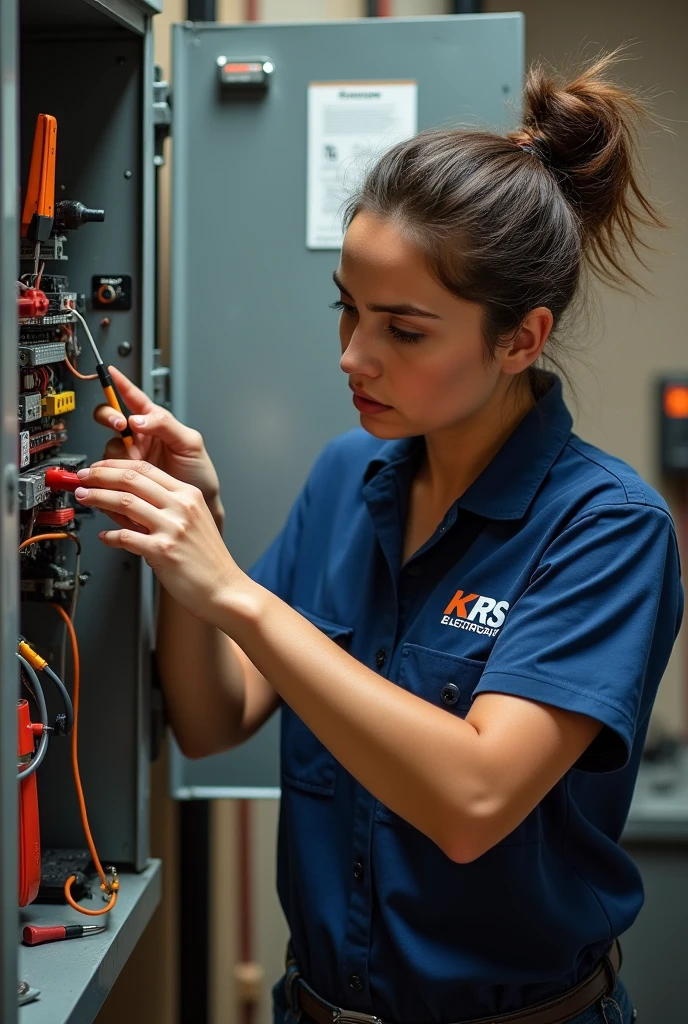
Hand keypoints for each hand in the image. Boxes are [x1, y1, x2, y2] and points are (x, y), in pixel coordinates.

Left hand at [74, 460, 239, 623]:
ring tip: (84, 498)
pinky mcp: (162, 551)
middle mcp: (181, 507)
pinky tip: (103, 537)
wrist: (225, 589)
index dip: (115, 465)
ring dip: (98, 498)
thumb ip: (161, 508)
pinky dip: (108, 536)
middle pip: (131, 479)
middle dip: (100, 476)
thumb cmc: (208, 560)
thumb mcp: (191, 522)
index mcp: (189, 495)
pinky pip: (125, 537)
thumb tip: (122, 500)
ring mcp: (172, 528)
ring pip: (124, 502)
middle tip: (83, 478)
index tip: (98, 468)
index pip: (145, 468)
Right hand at [93, 365, 223, 527]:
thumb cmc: (198, 471)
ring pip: (108, 446)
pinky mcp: (125, 477)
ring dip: (115, 450)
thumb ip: (166, 425)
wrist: (199, 503)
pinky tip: (122, 474)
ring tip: (132, 460)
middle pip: (110, 417)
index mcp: (154, 422)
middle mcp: (138, 437)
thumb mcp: (190, 443)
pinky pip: (109, 470)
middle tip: (120, 424)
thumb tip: (138, 418)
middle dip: (110, 416)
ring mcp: (130, 457)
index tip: (110, 372)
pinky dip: (111, 470)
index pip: (133, 398)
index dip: (120, 384)